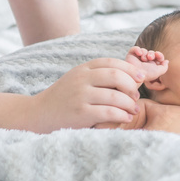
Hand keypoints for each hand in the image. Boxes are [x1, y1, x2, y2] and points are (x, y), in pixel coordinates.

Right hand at [27, 58, 145, 130]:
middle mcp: (81, 79)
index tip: (140, 78)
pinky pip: (109, 112)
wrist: (39, 114)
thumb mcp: (78, 79)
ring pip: (115, 96)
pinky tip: (125, 118)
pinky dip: (122, 115)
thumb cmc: (64, 98)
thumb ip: (98, 75)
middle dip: (132, 86)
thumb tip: (130, 76)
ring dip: (129, 104)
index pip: (111, 62)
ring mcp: (80, 96)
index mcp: (82, 69)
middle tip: (136, 96)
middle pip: (116, 76)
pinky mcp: (80, 114)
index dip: (130, 69)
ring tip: (133, 109)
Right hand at [125, 46, 167, 81]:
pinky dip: (138, 49)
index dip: (159, 55)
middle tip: (150, 58)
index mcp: (152, 64)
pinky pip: (135, 48)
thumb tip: (166, 61)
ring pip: (144, 50)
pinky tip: (139, 54)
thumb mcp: (159, 71)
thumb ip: (164, 67)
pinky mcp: (131, 55)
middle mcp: (145, 61)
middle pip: (151, 52)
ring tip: (144, 59)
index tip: (158, 55)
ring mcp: (138, 58)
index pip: (157, 56)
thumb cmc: (147, 74)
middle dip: (152, 54)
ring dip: (145, 53)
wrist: (136, 75)